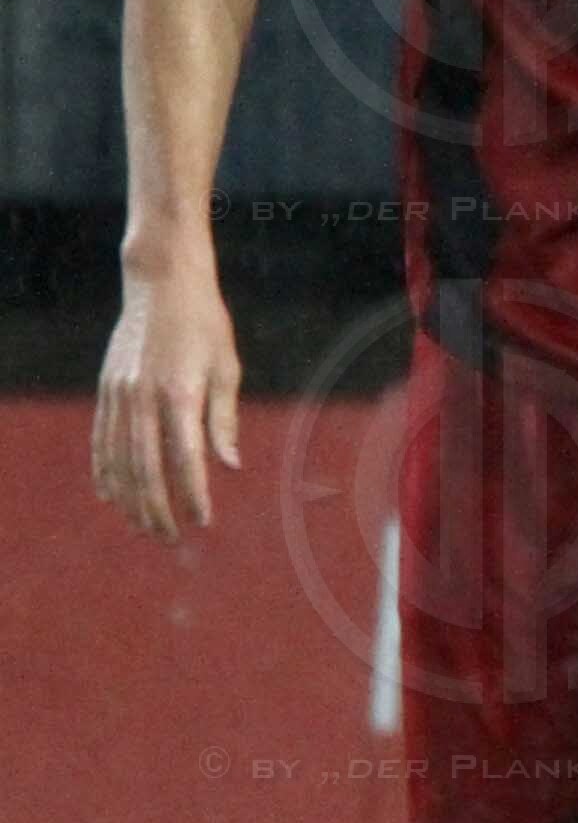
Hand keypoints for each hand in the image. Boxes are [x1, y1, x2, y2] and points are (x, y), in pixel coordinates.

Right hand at [94, 260, 241, 539]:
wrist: (162, 284)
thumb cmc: (205, 324)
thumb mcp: (226, 367)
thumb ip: (223, 419)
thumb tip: (230, 465)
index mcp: (180, 393)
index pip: (186, 458)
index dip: (193, 494)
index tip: (203, 521)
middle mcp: (143, 397)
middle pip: (146, 468)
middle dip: (157, 509)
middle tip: (171, 539)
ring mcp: (119, 393)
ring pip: (119, 460)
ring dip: (130, 498)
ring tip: (144, 527)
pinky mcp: (107, 388)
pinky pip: (101, 440)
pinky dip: (105, 471)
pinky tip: (111, 495)